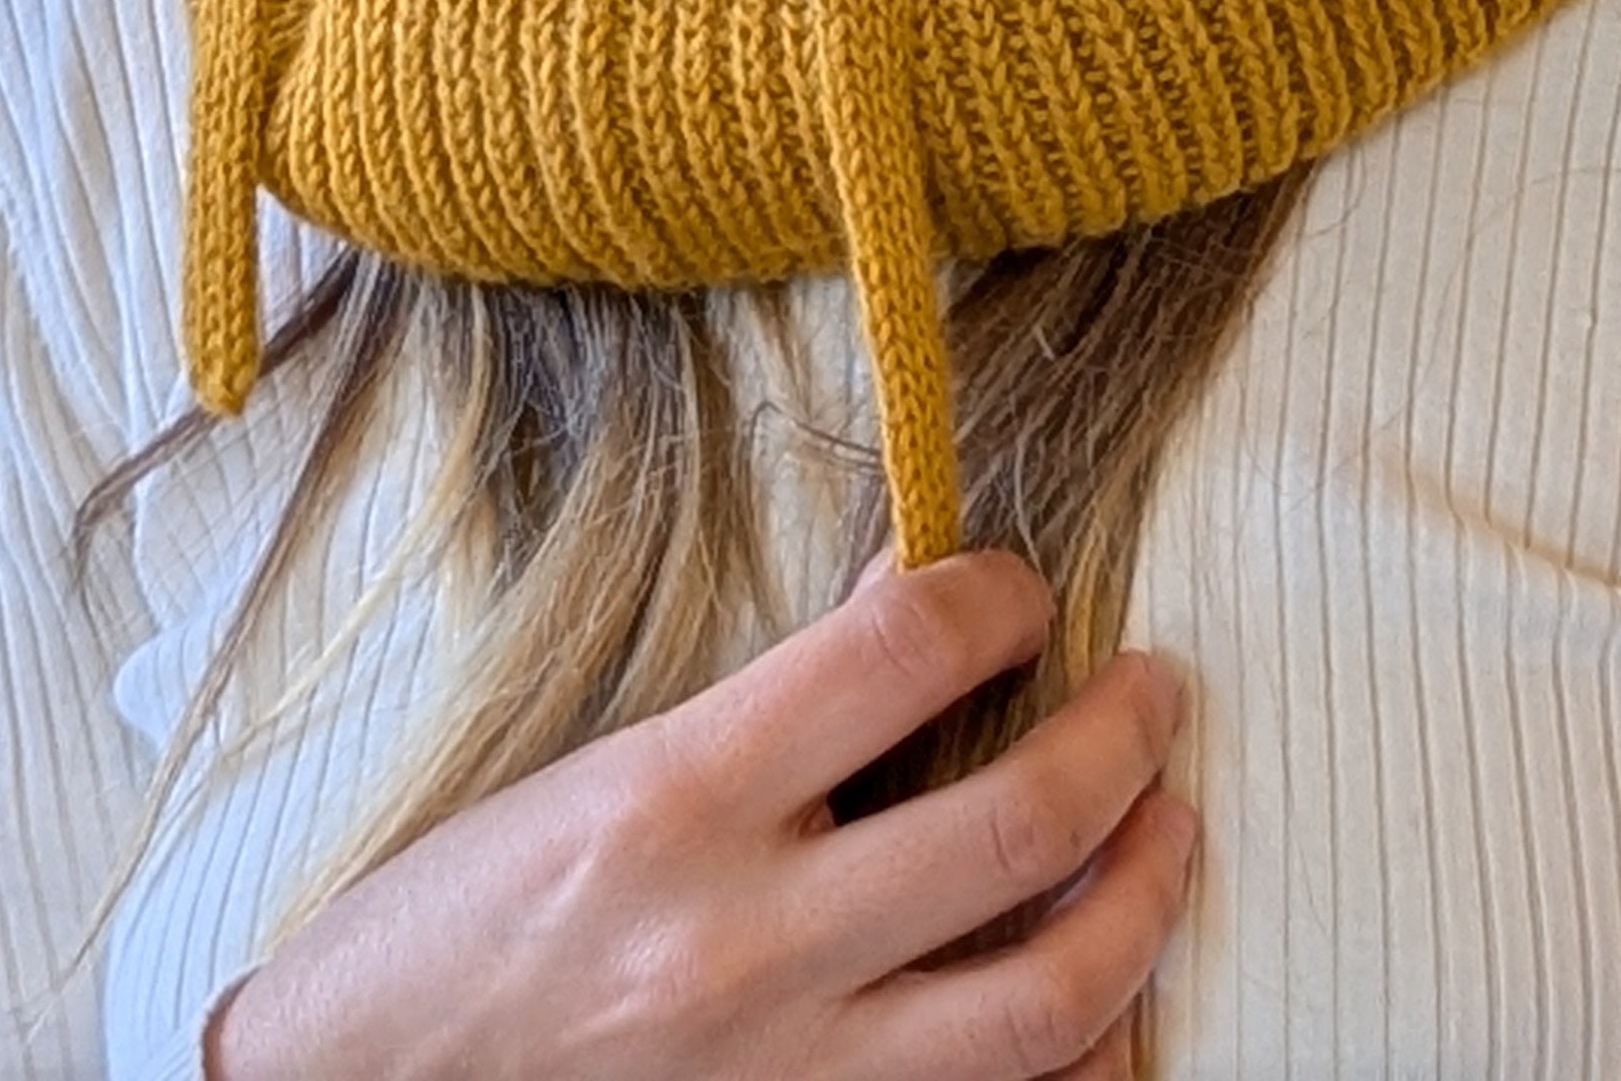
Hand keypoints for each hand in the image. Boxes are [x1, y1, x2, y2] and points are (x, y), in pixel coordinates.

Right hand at [204, 549, 1194, 1080]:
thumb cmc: (451, 938)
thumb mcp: (587, 778)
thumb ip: (758, 712)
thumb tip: (902, 608)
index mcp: (675, 803)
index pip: (898, 650)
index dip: (992, 594)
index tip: (1020, 589)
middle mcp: (748, 944)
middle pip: (1017, 822)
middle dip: (1125, 736)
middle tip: (1159, 692)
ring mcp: (790, 1076)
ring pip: (1048, 998)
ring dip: (1144, 897)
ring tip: (1169, 829)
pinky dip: (1083, 1064)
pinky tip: (1106, 1006)